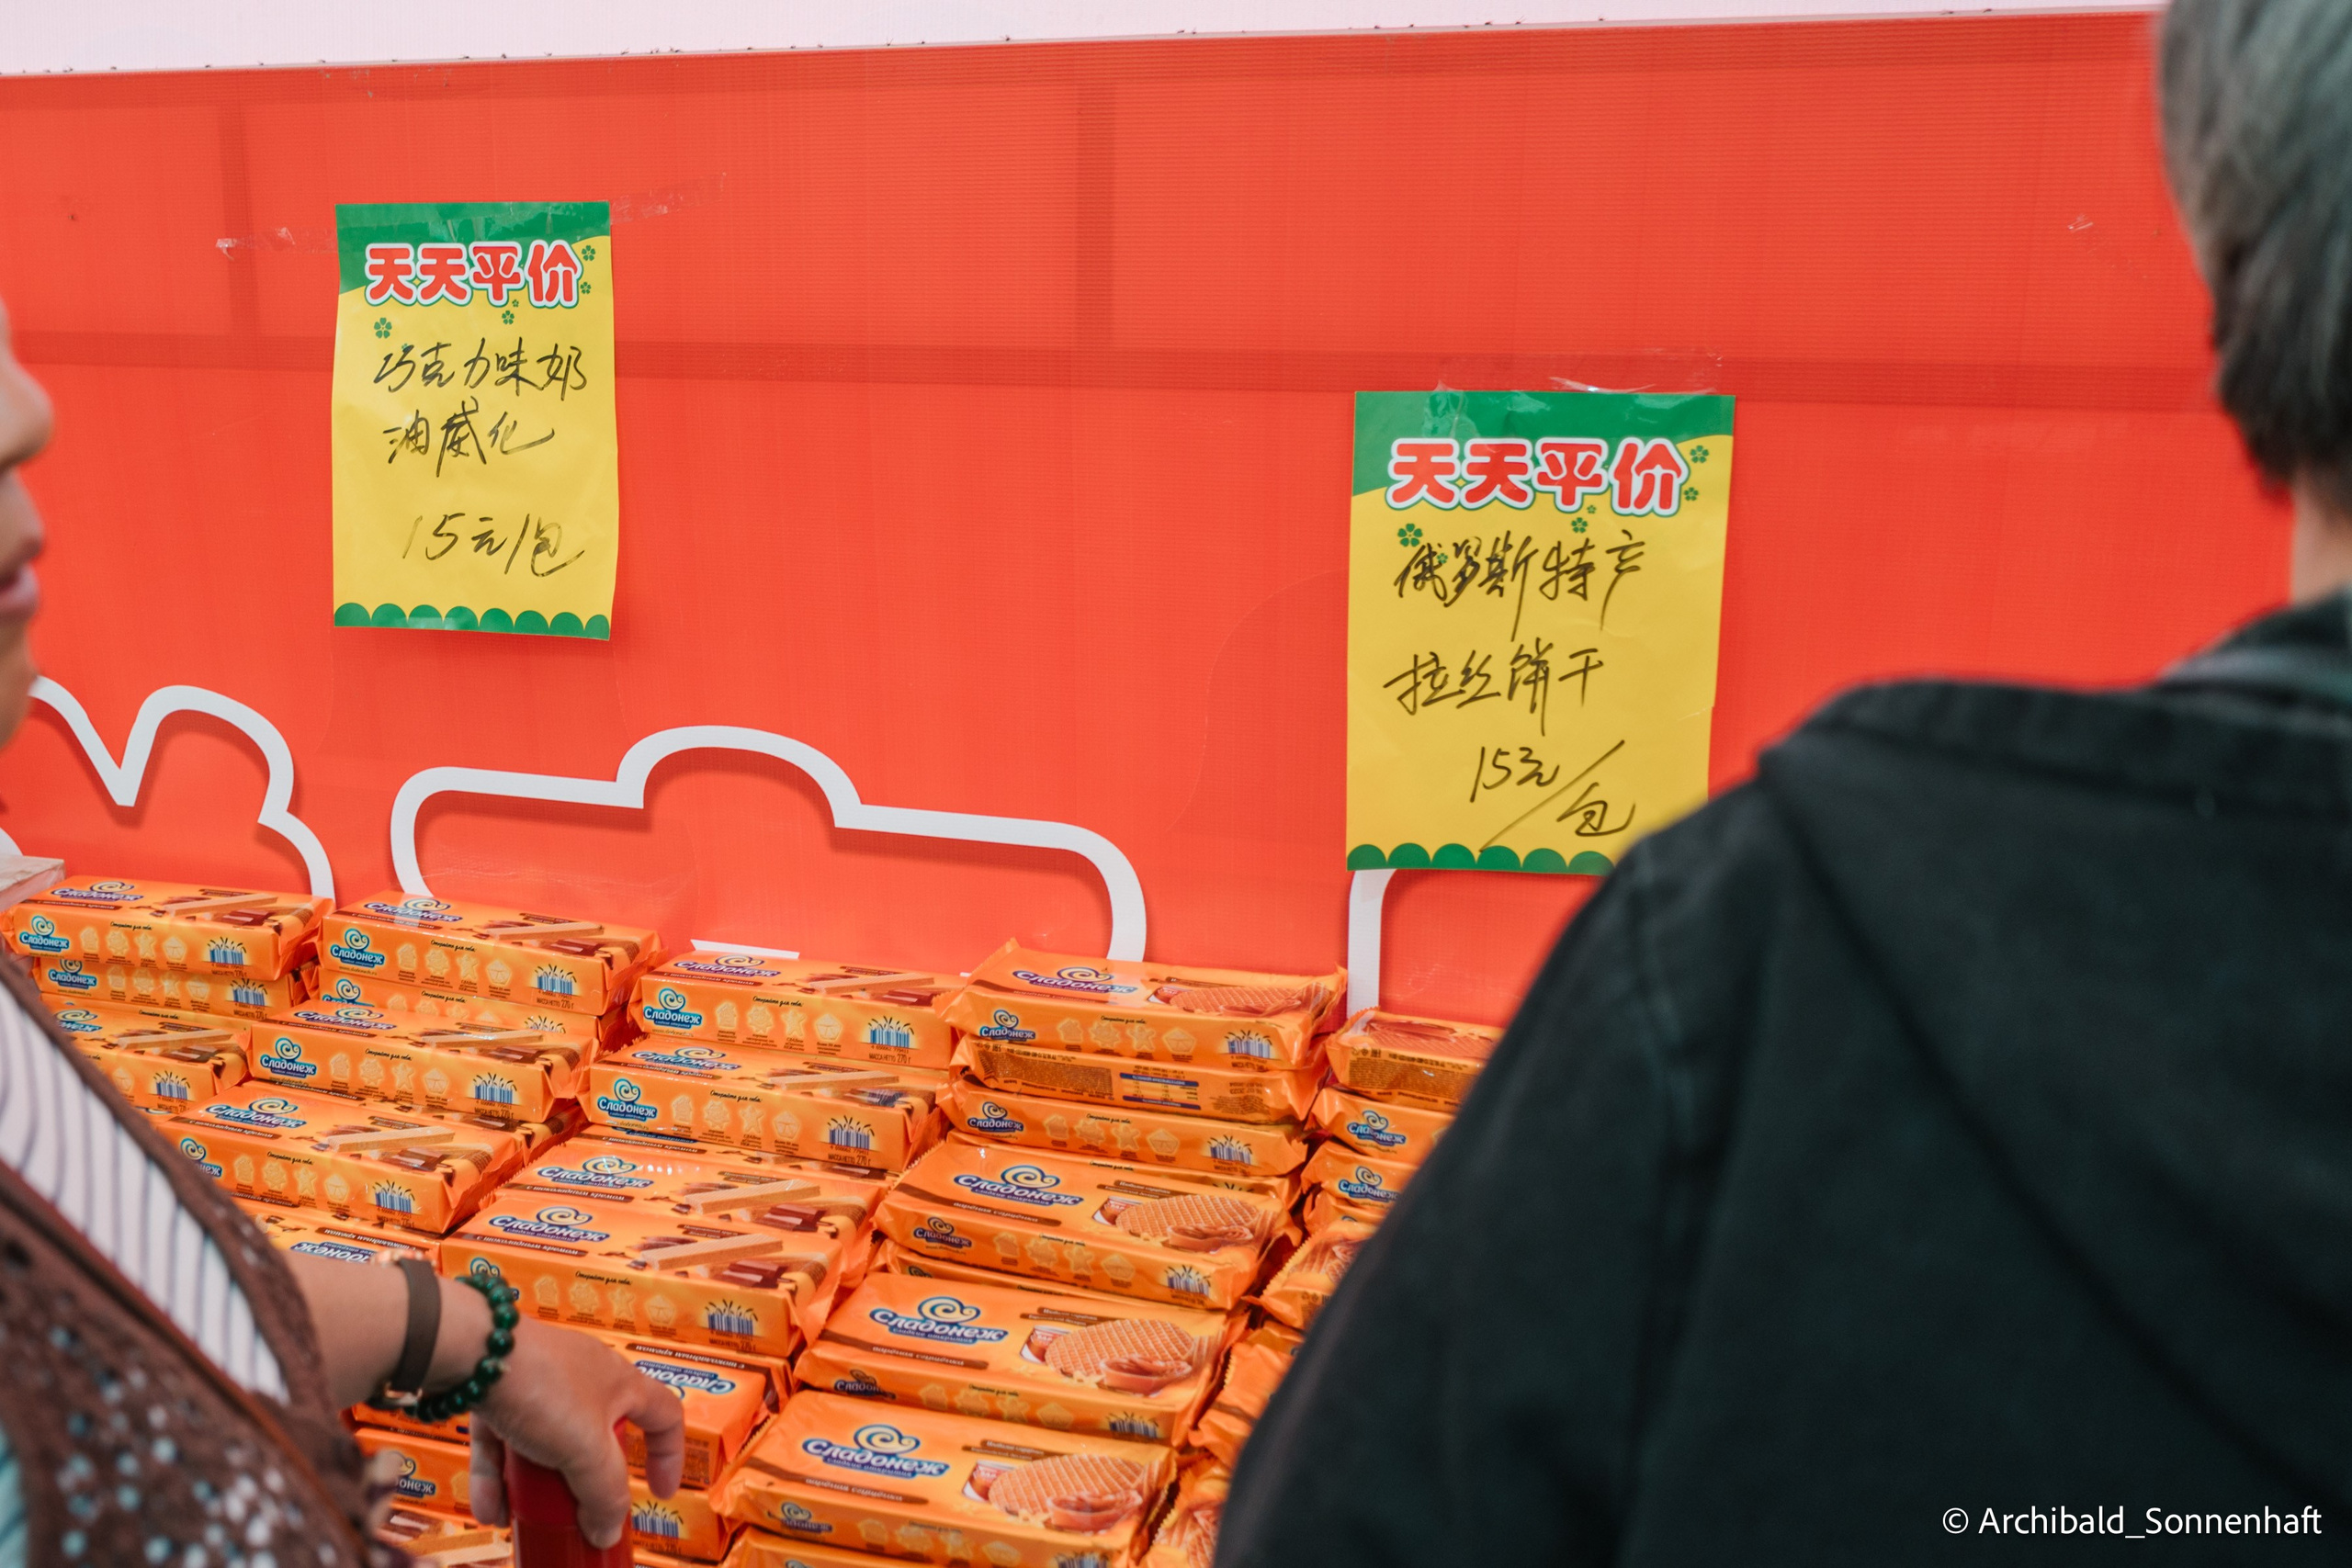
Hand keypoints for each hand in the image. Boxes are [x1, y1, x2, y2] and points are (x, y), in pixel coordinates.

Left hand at [464, 1317, 684, 1548]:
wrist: (471, 1349)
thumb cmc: (541, 1383)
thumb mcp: (586, 1451)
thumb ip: (604, 1495)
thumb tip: (608, 1532)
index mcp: (620, 1383)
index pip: (662, 1415)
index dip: (668, 1455)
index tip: (659, 1491)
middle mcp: (582, 1380)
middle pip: (595, 1440)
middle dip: (583, 1482)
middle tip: (578, 1511)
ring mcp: (538, 1384)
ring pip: (543, 1445)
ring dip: (533, 1486)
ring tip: (520, 1516)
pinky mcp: (497, 1391)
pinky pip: (503, 1442)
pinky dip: (498, 1477)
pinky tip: (489, 1509)